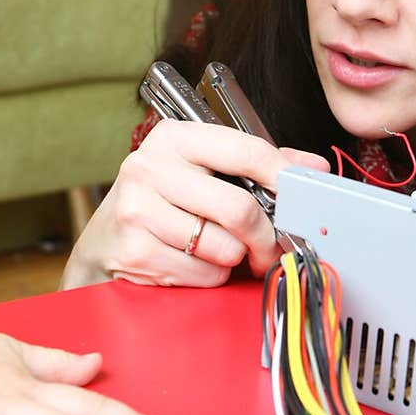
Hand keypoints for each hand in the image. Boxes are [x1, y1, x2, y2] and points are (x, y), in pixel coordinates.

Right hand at [60, 119, 328, 290]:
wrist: (103, 242)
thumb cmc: (162, 203)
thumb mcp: (202, 171)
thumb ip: (255, 166)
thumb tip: (312, 166)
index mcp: (174, 138)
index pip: (245, 150)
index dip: (283, 175)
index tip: (301, 193)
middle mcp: (150, 167)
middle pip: (239, 208)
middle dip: (264, 237)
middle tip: (269, 248)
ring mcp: (138, 210)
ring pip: (224, 247)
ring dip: (231, 258)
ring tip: (214, 250)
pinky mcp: (136, 251)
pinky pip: (203, 273)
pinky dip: (209, 276)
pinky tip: (189, 264)